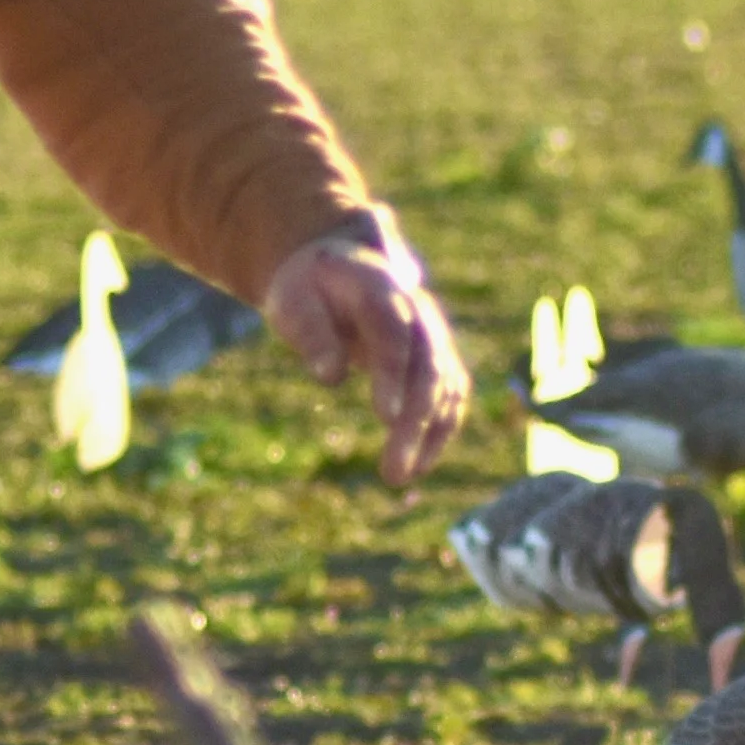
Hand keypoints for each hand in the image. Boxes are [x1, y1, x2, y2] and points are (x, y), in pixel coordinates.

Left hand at [262, 219, 469, 486]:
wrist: (340, 268)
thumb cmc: (308, 288)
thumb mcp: (292, 301)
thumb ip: (311, 332)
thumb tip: (331, 376)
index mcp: (378, 286)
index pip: (393, 331)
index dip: (393, 373)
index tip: (386, 417)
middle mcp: (417, 309)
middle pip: (427, 364)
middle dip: (415, 418)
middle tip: (393, 470)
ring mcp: (434, 332)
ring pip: (446, 384)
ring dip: (428, 433)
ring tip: (397, 476)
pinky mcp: (438, 357)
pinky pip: (451, 394)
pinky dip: (440, 430)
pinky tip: (417, 465)